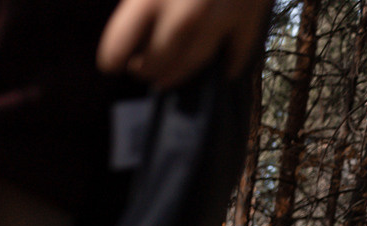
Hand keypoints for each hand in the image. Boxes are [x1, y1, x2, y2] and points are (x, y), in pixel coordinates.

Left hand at [98, 0, 266, 84]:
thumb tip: (129, 9)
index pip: (117, 50)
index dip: (113, 58)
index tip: (115, 58)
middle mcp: (184, 15)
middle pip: (156, 63)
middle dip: (145, 68)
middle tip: (141, 66)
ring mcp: (221, 17)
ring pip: (194, 63)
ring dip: (177, 73)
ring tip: (168, 74)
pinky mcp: (252, 14)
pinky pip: (239, 51)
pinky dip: (230, 63)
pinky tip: (222, 68)